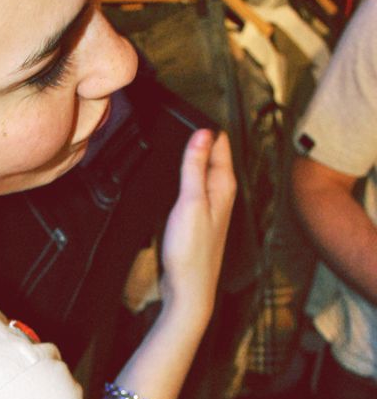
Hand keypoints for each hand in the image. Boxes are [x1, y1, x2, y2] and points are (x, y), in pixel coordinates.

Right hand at [159, 129, 235, 329]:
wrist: (189, 290)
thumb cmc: (191, 251)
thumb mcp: (190, 202)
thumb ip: (195, 167)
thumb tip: (202, 133)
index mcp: (222, 186)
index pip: (219, 145)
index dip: (206, 127)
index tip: (193, 109)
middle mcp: (221, 195)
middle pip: (212, 158)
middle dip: (202, 139)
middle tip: (185, 118)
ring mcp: (210, 208)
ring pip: (204, 174)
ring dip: (195, 158)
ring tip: (181, 140)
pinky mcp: (198, 220)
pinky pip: (196, 189)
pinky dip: (188, 178)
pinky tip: (177, 178)